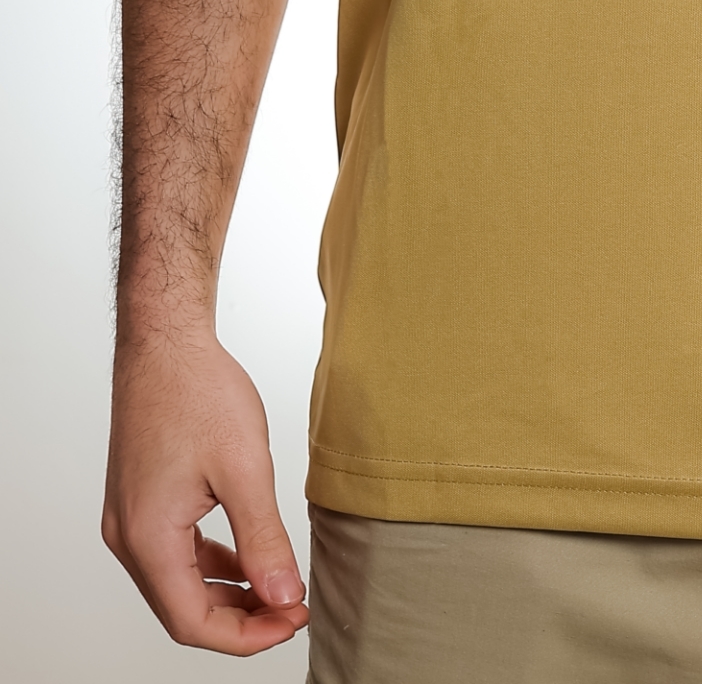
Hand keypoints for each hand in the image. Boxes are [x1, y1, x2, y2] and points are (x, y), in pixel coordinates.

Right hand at [102, 329, 307, 652]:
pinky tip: (247, 559)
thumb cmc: (198, 392)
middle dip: (241, 618)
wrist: (166, 344)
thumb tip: (285, 596)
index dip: (247, 635)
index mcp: (148, 538)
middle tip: (293, 609)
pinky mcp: (141, 502)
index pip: (192, 622)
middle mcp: (129, 537)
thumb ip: (264, 540)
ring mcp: (130, 520)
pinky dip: (212, 565)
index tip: (293, 621)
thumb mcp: (246, 468)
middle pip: (182, 610)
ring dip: (227, 593)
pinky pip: (174, 554)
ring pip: (178, 584)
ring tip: (278, 588)